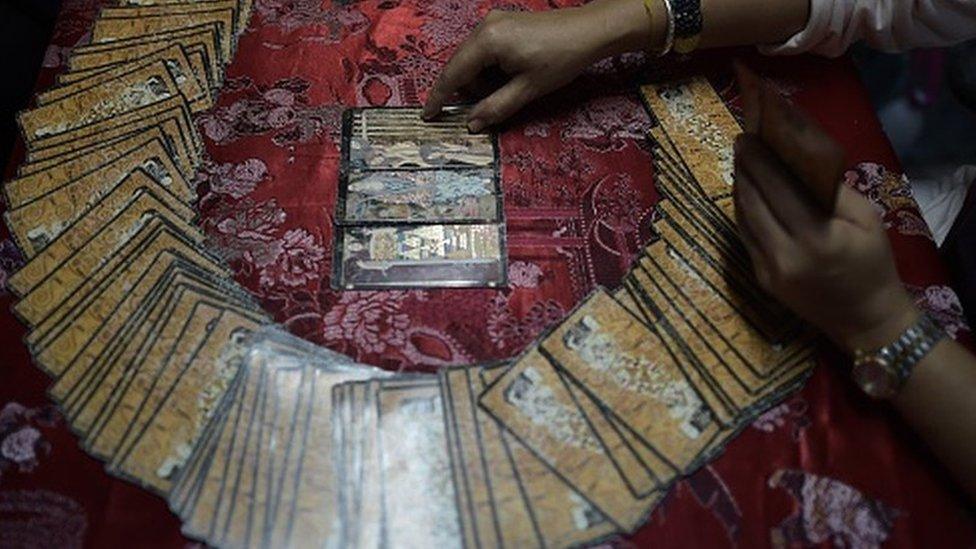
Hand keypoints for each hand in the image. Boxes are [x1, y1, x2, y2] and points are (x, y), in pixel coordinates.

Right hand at [423, 0, 657, 131]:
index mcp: (487, 41)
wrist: (590, 30)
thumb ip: (495, 108)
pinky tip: (509, 77)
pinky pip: (485, 50)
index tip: (427, 116)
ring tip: (507, 91)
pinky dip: (489, 69)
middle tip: (482, 109)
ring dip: (481, 80)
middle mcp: (484, 26)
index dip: (439, 98)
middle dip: (466, 91)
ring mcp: (494, 21)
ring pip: (472, 58)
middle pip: (460, 65)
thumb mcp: (527, 90)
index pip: (452, 73)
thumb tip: (471, 124)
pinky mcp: (504, 23)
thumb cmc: (561, 59)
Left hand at [732, 65, 918, 353]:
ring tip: (742, 164)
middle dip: (745, 169)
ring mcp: (767, 270)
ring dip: (740, 188)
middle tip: (741, 143)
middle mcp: (784, 255)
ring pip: (743, 219)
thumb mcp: (867, 221)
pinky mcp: (760, 279)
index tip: (749, 137)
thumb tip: (800, 161)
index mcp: (815, 238)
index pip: (777, 190)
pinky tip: (746, 193)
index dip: (759, 162)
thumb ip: (832, 191)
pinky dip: (743, 212)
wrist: (865, 320)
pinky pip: (745, 237)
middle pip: (753, 202)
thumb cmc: (873, 265)